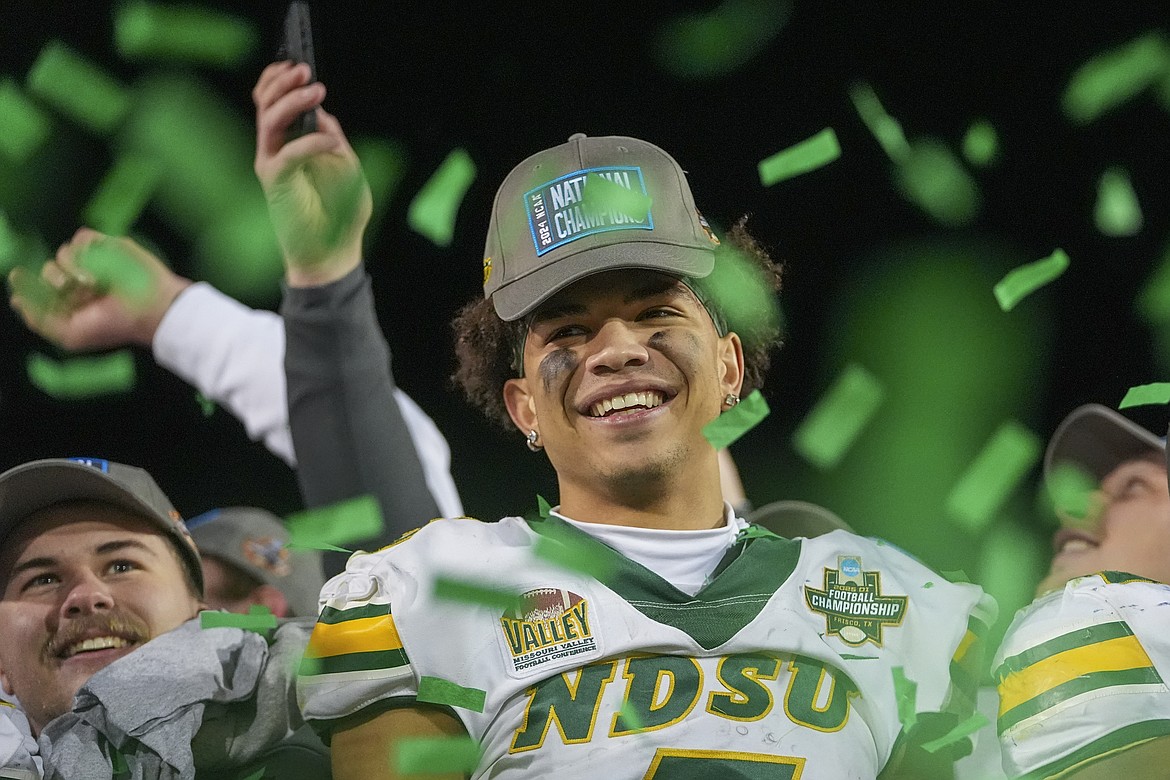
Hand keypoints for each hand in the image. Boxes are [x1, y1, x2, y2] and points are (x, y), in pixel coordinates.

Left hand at [8, 228, 191, 350]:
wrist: (151, 310)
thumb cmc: (115, 327)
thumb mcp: (71, 335)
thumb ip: (40, 321)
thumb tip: (16, 300)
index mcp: (70, 301)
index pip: (39, 287)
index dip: (27, 283)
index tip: (17, 277)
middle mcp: (79, 280)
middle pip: (49, 269)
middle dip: (56, 280)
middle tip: (79, 293)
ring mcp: (94, 262)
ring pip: (63, 252)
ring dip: (73, 267)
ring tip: (94, 284)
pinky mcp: (109, 247)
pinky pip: (83, 237)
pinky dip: (85, 247)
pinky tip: (97, 265)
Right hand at [253, 61, 372, 286]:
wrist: (331, 255)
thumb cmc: (339, 217)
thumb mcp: (347, 169)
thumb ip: (334, 141)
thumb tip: (323, 117)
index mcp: (290, 144)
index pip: (274, 103)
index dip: (280, 81)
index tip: (299, 66)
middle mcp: (276, 151)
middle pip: (265, 104)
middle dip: (282, 83)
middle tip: (305, 72)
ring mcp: (272, 165)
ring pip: (268, 122)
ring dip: (290, 101)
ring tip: (315, 91)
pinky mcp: (275, 184)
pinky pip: (286, 154)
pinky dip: (308, 144)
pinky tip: (329, 143)